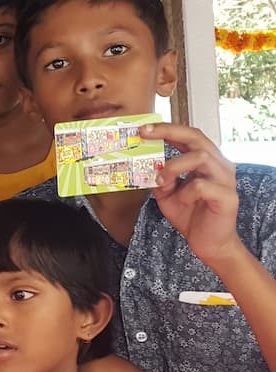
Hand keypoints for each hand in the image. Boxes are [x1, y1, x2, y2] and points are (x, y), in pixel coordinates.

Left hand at [144, 123, 240, 265]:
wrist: (208, 242)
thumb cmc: (190, 214)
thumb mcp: (166, 194)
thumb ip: (159, 179)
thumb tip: (146, 166)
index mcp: (206, 161)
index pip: (189, 136)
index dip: (167, 129)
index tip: (144, 129)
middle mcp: (219, 165)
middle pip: (197, 138)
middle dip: (169, 133)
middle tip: (146, 135)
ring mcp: (226, 179)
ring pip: (200, 157)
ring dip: (174, 167)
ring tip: (161, 181)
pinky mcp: (227, 196)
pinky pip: (202, 186)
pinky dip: (185, 192)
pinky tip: (183, 201)